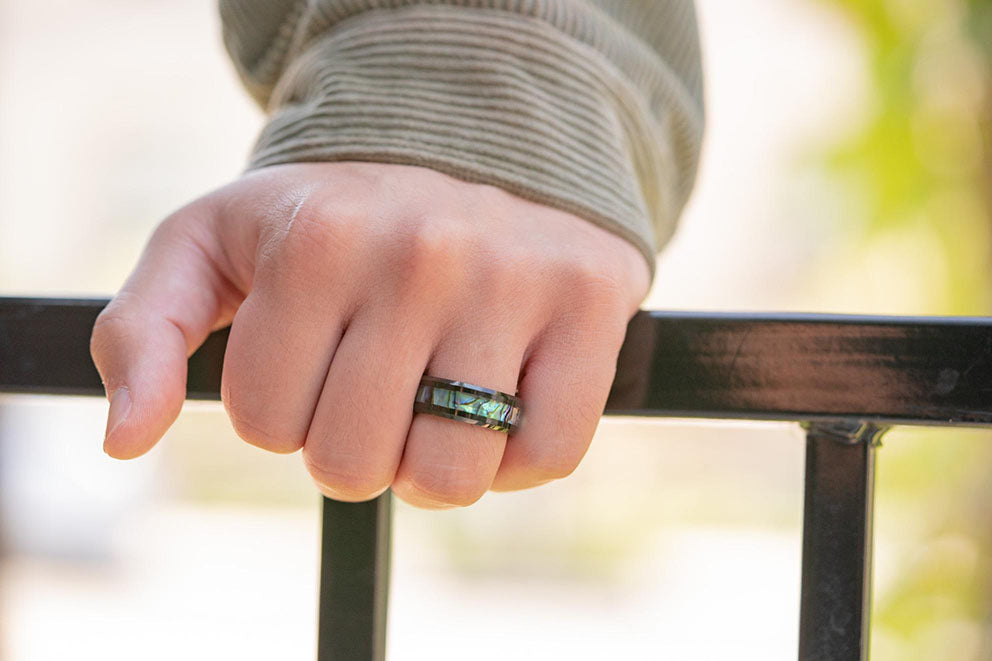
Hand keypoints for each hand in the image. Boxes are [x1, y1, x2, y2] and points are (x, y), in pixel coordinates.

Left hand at [90, 162, 650, 507]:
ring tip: (433, 399)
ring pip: (448, 476)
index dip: (283, 409)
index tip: (314, 359)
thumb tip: (128, 441)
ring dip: (430, 463)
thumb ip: (143, 329)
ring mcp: (513, 281)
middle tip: (375, 385)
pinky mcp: (590, 304)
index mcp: (316, 242)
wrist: (474, 139)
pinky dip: (514, 459)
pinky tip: (496, 404)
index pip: (265, 424)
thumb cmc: (335, 214)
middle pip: (352, 463)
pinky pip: (545, 454)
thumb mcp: (215, 242)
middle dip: (353, 444)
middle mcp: (419, 257)